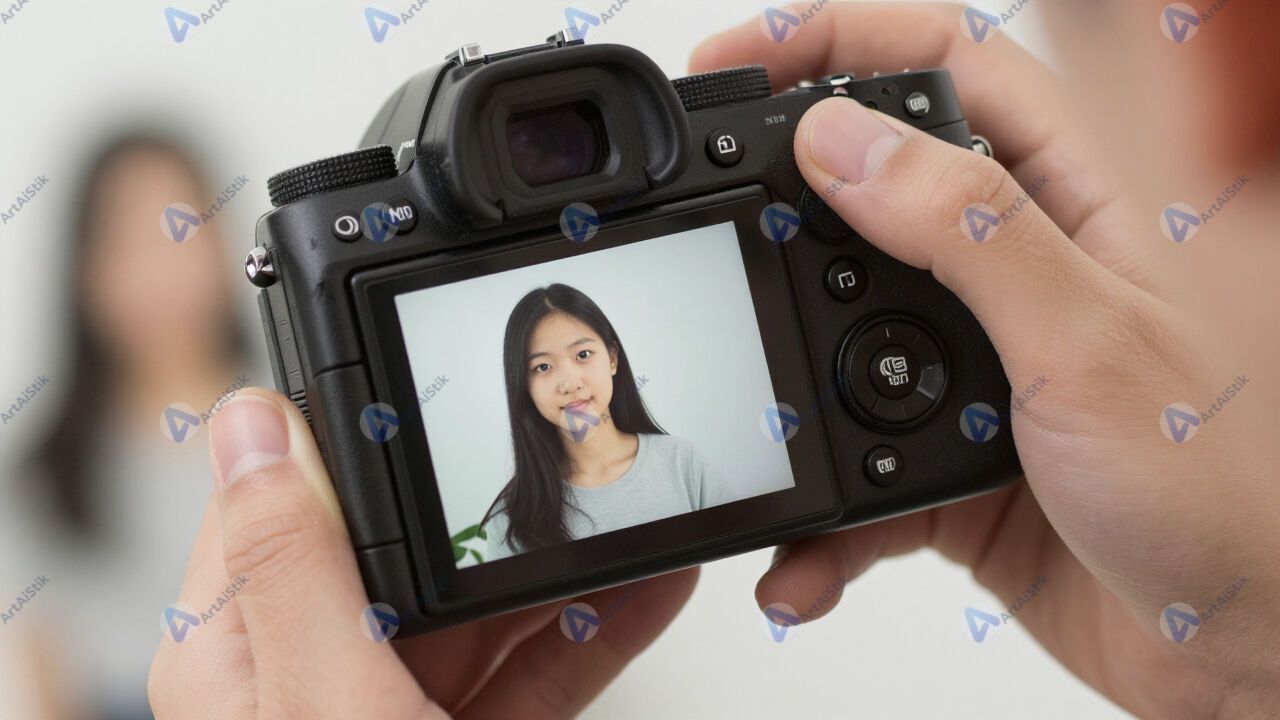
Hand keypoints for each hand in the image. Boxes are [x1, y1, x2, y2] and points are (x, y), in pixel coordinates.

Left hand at [147, 389, 697, 718]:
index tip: (428, 386)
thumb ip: (295, 569)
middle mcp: (313, 678)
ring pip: (485, 613)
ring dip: (563, 566)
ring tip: (630, 519)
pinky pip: (536, 672)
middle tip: (567, 456)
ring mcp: (396, 713)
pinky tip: (647, 592)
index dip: (356, 437)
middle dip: (494, 507)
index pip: (286, 501)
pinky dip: (596, 633)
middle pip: (409, 554)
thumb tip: (252, 426)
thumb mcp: (324, 708)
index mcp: (241, 653)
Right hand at [693, 4, 1277, 717]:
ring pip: (842, 329)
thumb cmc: (1230, 489)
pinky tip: (811, 547)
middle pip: (872, 185)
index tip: (740, 64)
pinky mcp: (949, 448)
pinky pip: (853, 455)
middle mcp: (1021, 265)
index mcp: (1077, 199)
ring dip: (790, 382)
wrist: (1246, 645)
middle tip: (711, 225)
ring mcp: (980, 358)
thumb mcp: (1087, 341)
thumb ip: (963, 229)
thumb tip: (839, 141)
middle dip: (780, 206)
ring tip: (762, 414)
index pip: (948, 63)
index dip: (839, 40)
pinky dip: (821, 509)